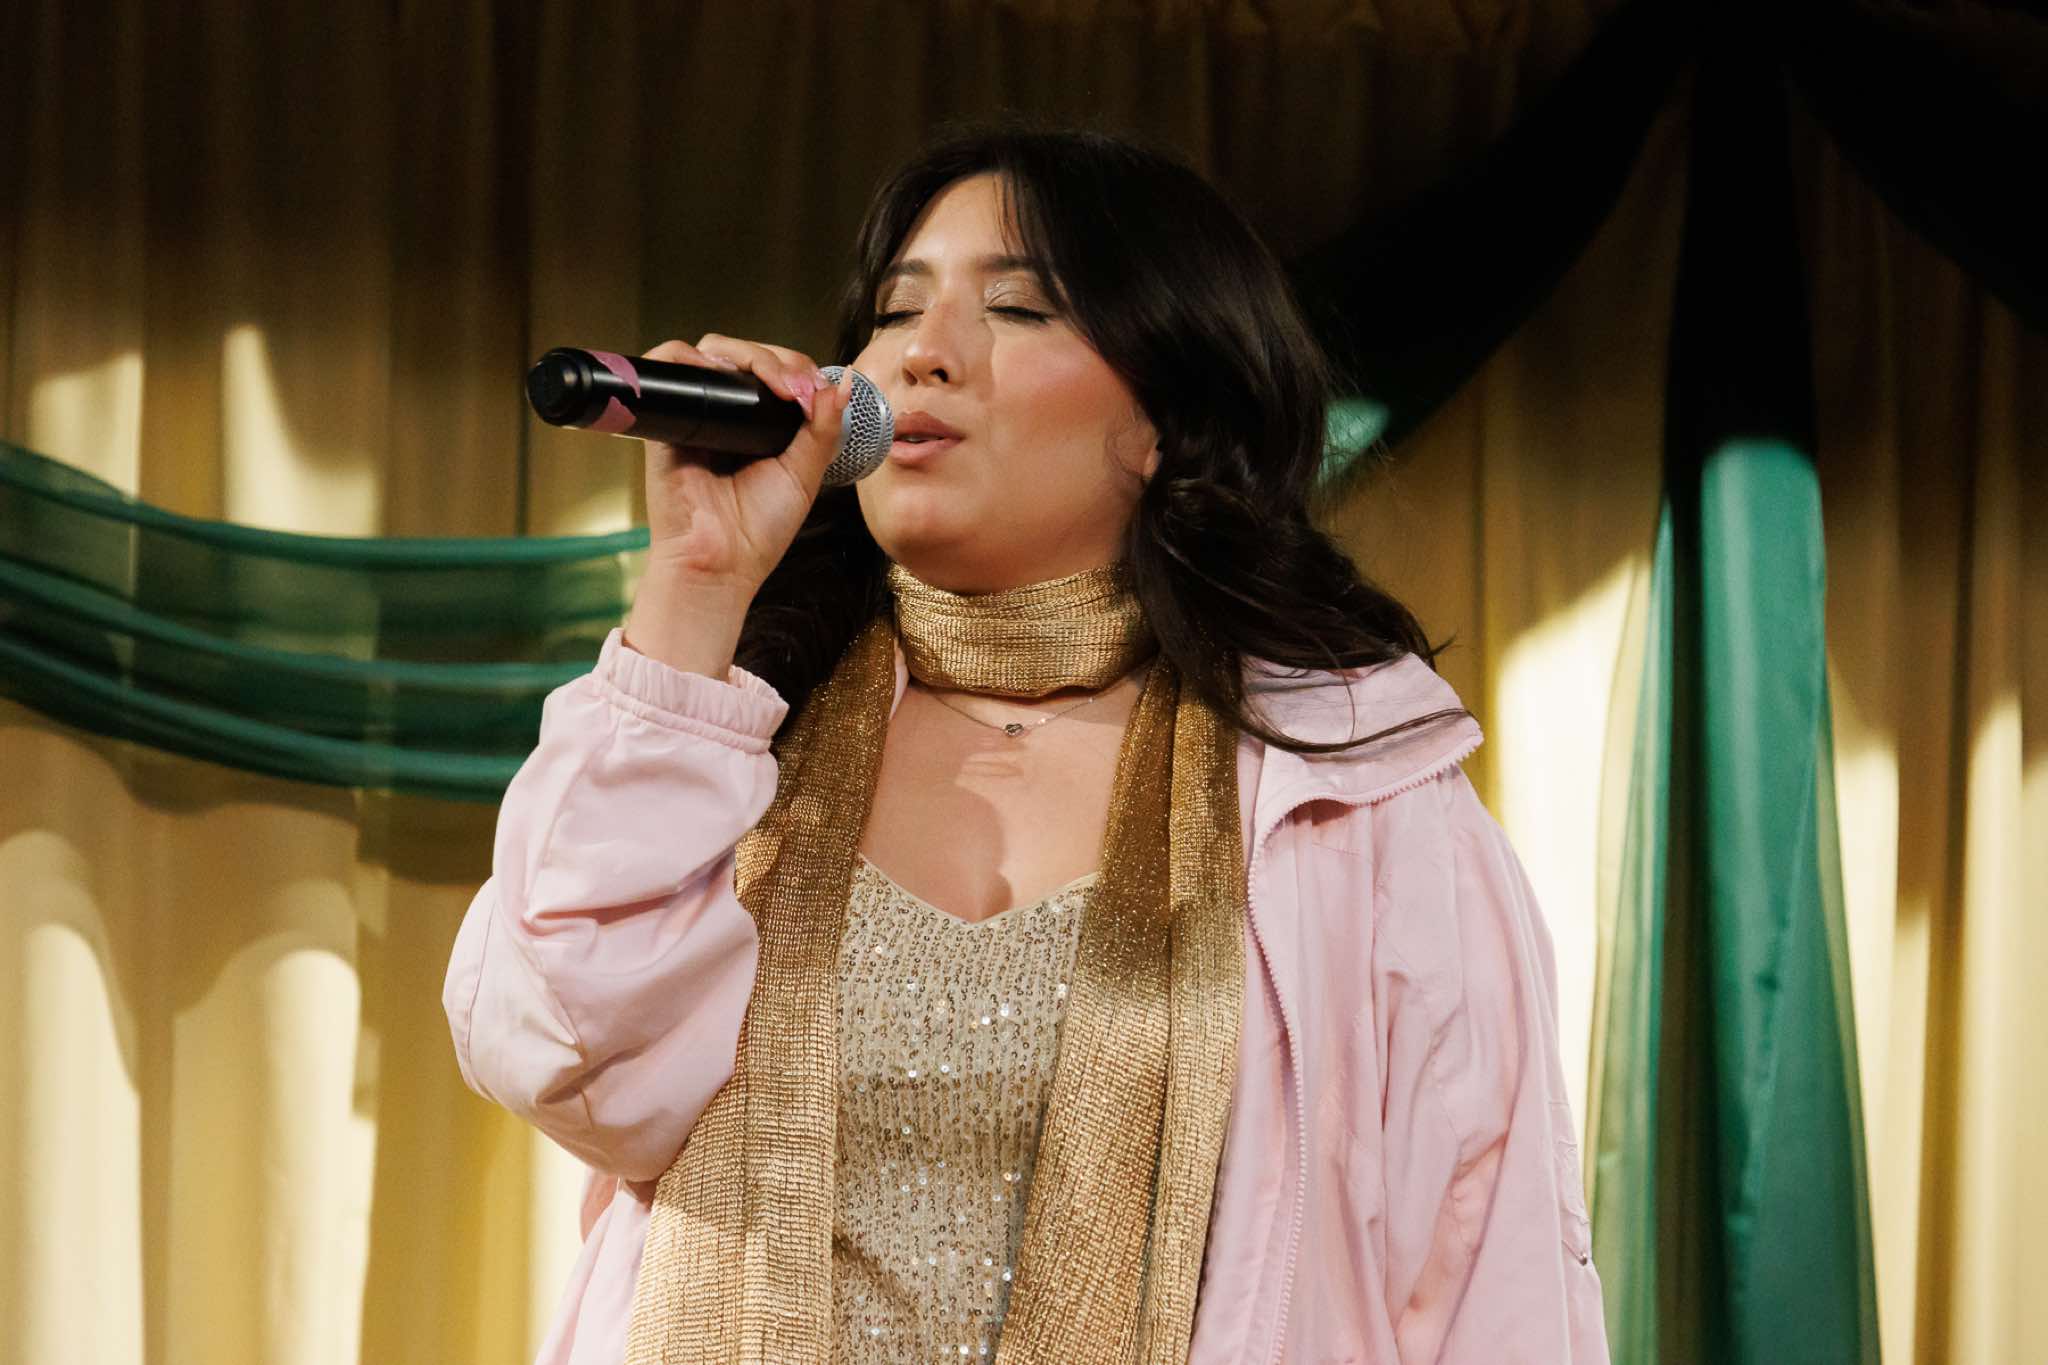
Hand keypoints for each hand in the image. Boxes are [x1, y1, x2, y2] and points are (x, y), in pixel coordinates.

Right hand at [623, 335, 850, 677]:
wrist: (720, 563)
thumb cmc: (758, 531)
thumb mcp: (804, 474)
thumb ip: (823, 429)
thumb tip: (840, 382)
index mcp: (760, 424)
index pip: (776, 371)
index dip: (797, 369)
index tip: (815, 393)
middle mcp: (727, 413)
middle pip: (746, 354)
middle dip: (778, 360)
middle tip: (798, 389)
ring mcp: (697, 413)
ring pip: (713, 352)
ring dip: (746, 354)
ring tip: (774, 383)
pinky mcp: (667, 420)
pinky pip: (666, 366)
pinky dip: (688, 357)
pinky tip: (720, 373)